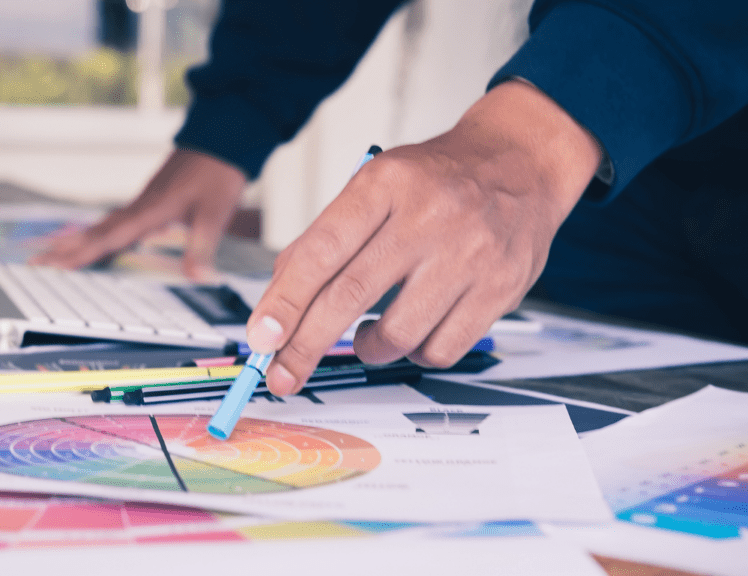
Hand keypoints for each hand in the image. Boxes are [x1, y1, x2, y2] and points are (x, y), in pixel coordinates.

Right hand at [31, 148, 246, 280]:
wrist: (220, 139)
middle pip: (96, 232)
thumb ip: (203, 246)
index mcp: (150, 210)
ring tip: (52, 253)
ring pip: (102, 225)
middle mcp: (140, 206)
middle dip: (65, 249)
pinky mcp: (149, 201)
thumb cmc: (217, 173)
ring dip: (77, 241)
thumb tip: (199, 276)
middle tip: (35, 262)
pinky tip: (95, 238)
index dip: (82, 253)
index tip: (53, 264)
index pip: (109, 237)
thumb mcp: (215, 213)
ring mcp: (142, 202)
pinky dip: (98, 232)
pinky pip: (115, 221)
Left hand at [245, 81, 601, 394]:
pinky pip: (441, 349)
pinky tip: (412, 332)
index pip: (321, 251)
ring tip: (367, 336)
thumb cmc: (435, 181)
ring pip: (397, 335)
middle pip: (349, 297)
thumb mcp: (375, 186)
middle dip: (305, 346)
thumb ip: (327, 238)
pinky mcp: (500, 289)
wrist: (521, 164)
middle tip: (281, 375)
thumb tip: (279, 304)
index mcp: (385, 184)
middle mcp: (428, 216)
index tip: (260, 337)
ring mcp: (469, 255)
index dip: (284, 302)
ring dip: (368, 348)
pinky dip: (414, 353)